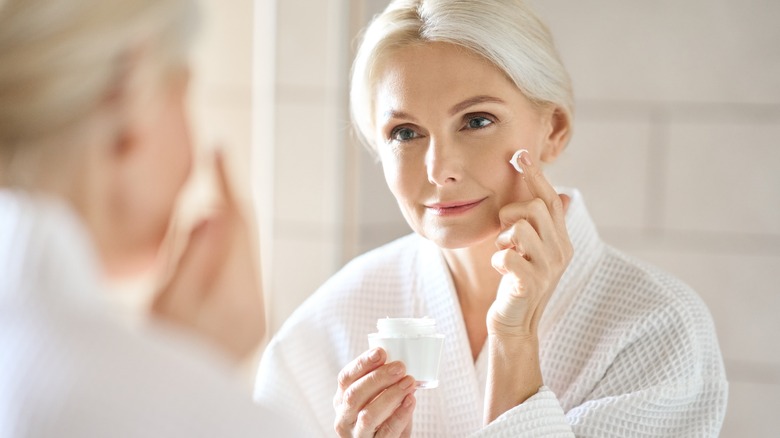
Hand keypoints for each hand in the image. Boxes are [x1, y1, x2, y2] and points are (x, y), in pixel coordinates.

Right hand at [151, 152, 264, 362]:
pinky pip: (242, 273)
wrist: (174, 399)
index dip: (228, 183)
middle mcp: (255, 306)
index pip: (238, 225)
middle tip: (215, 168)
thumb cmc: (159, 350)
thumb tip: (215, 211)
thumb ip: (192, 256)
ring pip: (245, 254)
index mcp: (235, 298)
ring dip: (228, 227)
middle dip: (229, 202)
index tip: (219, 150)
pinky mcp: (252, 322)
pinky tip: (210, 244)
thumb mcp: (166, 301)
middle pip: (246, 238)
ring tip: (209, 202)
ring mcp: (256, 315)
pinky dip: (228, 252)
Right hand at [334, 348, 416, 436]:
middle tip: (399, 367)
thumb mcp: (376, 399)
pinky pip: (387, 431)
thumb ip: (384, 383)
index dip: (362, 363)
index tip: (380, 352)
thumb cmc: (383, 418)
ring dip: (391, 395)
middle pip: (354, 395)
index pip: (345, 378)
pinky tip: (410, 401)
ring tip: (409, 382)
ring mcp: (356, 435)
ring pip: (368, 415)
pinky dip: (400, 415)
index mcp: (342, 400)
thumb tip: (401, 362)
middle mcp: (344, 418)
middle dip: (377, 378)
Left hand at [489, 149, 571, 338]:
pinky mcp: (530, 284)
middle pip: (535, 207)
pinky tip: (501, 271)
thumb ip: (543, 225)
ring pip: (519, 228)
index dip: (536, 176)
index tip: (520, 154)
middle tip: (506, 235)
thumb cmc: (519, 283)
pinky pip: (506, 255)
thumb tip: (564, 194)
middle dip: (511, 214)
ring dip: (503, 239)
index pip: (552, 200)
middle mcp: (560, 251)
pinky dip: (497, 260)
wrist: (515, 325)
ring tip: (505, 255)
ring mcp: (548, 268)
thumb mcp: (533, 251)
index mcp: (561, 240)